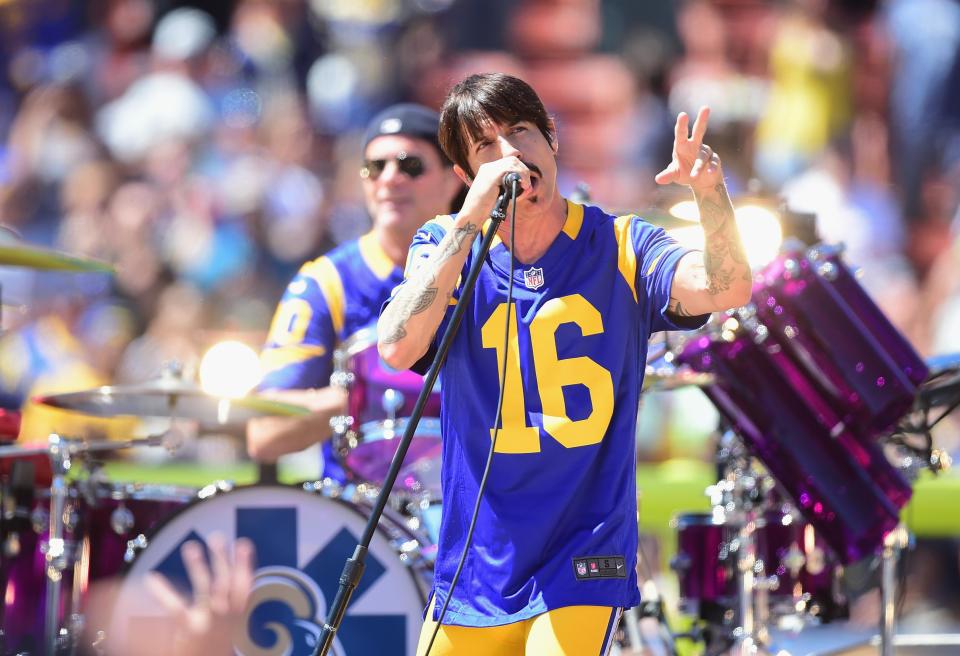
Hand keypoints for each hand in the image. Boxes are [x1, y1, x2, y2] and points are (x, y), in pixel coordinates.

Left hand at [145, 534, 254, 655]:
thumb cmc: (211, 647)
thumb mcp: (224, 629)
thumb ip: (224, 605)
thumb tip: (218, 580)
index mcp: (235, 615)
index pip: (244, 585)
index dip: (246, 563)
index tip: (244, 544)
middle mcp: (225, 615)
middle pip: (226, 581)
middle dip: (222, 558)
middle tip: (217, 537)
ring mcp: (208, 621)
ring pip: (206, 587)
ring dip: (199, 565)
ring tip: (191, 547)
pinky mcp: (188, 629)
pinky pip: (175, 606)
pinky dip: (162, 590)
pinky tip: (152, 578)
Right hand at [460, 156, 531, 218]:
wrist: (473, 215)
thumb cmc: (486, 209)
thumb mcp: (503, 196)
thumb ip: (515, 189)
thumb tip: (529, 186)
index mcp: (489, 170)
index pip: (510, 162)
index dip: (521, 171)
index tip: (525, 184)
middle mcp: (488, 167)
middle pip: (512, 160)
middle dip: (524, 171)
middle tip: (527, 186)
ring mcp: (488, 170)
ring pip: (513, 162)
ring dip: (523, 173)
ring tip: (526, 186)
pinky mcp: (491, 175)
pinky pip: (510, 168)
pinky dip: (520, 176)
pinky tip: (523, 186)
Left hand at [654, 106, 722, 190]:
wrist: (701, 181)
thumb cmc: (685, 173)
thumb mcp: (675, 174)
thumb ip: (668, 175)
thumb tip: (658, 179)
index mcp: (682, 146)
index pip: (681, 133)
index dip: (682, 125)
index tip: (683, 114)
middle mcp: (695, 145)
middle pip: (699, 131)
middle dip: (702, 120)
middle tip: (705, 108)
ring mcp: (705, 152)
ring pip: (702, 156)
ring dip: (698, 166)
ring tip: (693, 176)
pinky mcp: (714, 160)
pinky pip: (713, 163)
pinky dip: (712, 167)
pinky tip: (710, 172)